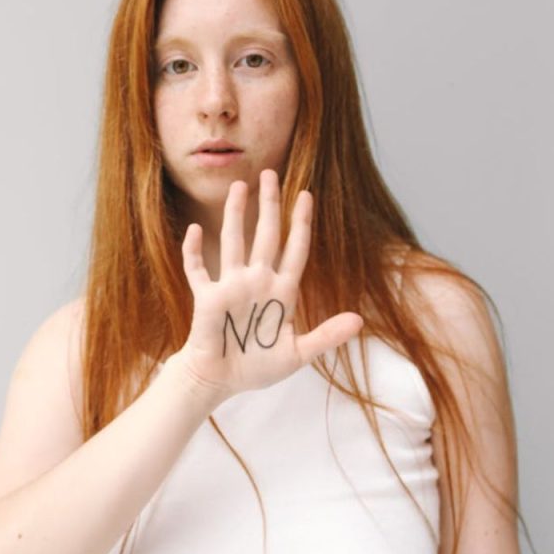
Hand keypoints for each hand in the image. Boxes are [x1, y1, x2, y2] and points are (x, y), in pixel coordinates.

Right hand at [173, 169, 363, 403]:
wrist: (221, 380)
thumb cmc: (256, 368)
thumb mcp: (298, 354)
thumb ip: (326, 336)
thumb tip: (360, 321)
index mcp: (281, 292)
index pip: (295, 249)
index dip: (301, 223)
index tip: (306, 196)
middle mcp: (257, 281)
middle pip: (265, 234)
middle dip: (269, 205)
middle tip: (271, 173)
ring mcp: (231, 286)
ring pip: (234, 241)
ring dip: (235, 214)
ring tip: (240, 186)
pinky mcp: (207, 297)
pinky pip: (198, 269)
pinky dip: (194, 251)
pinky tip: (196, 230)